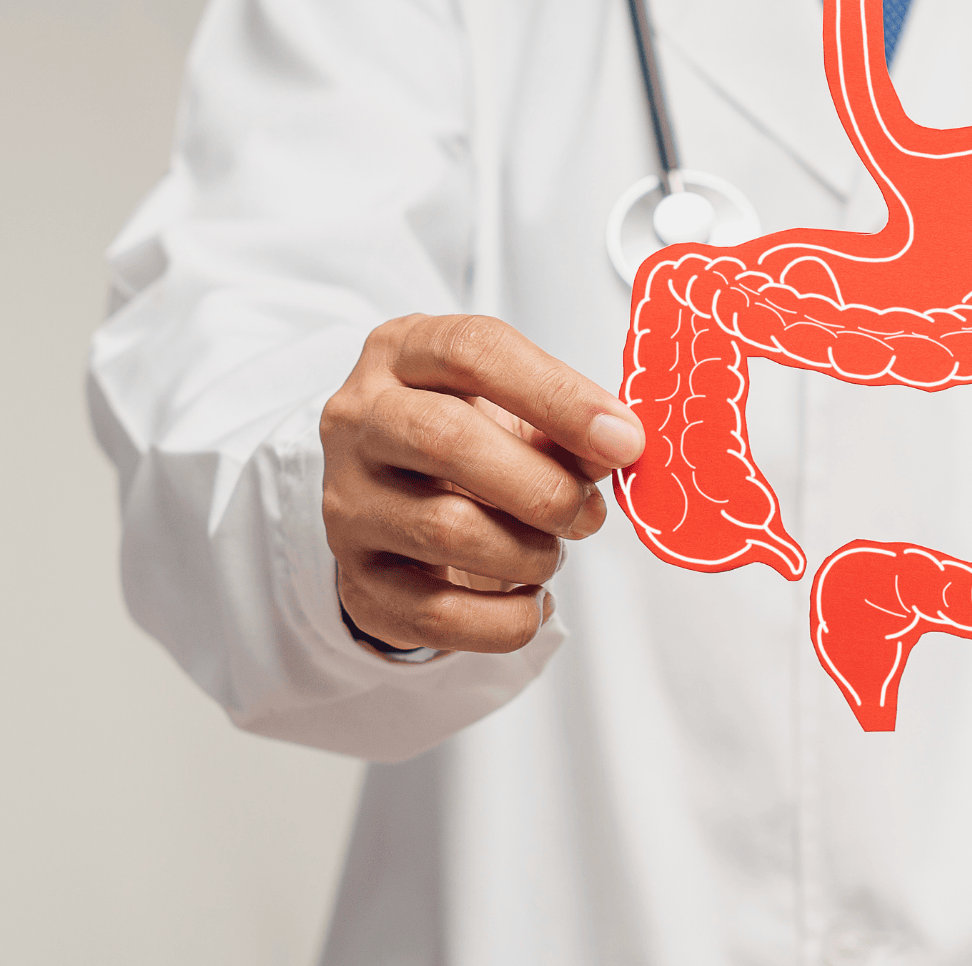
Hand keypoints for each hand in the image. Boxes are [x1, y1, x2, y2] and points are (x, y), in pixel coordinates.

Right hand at [319, 314, 644, 653]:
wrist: (400, 502)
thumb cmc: (470, 438)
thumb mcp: (516, 410)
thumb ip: (565, 425)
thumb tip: (617, 447)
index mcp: (403, 352)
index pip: (474, 351)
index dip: (559, 396)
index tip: (624, 440)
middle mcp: (359, 420)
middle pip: (446, 439)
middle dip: (542, 485)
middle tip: (590, 514)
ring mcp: (347, 501)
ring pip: (444, 530)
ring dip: (528, 552)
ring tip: (552, 552)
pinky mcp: (357, 579)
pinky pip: (435, 613)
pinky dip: (505, 619)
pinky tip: (530, 602)